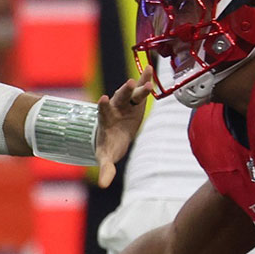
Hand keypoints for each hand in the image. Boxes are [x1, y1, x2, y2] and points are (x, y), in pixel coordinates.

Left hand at [94, 70, 153, 187]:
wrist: (115, 134)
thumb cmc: (109, 145)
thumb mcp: (106, 157)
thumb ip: (105, 168)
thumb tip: (103, 185)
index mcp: (105, 119)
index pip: (102, 112)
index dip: (103, 106)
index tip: (103, 100)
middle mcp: (115, 107)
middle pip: (119, 97)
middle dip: (123, 91)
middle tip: (129, 84)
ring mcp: (126, 102)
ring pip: (132, 93)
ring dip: (139, 86)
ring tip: (148, 82)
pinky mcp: (136, 100)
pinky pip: (141, 88)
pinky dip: (146, 79)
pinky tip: (152, 68)